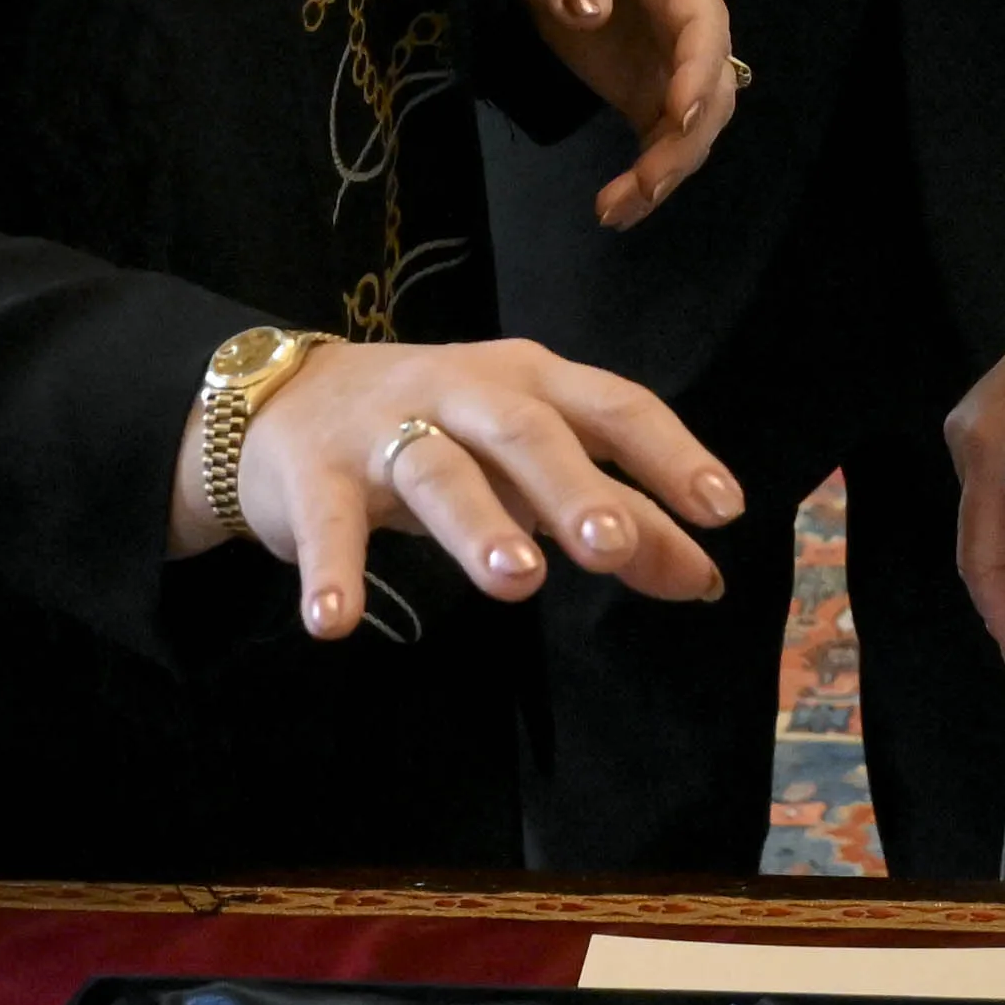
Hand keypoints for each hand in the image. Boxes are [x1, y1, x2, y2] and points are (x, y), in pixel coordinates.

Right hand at [195, 335, 737, 638]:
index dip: (669, 452)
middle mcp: (462, 391)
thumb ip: (618, 516)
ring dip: (478, 524)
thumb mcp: (528, 465)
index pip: (612, 405)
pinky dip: (332, 571)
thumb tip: (706, 579)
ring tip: (518, 582)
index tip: (722, 509)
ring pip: (437, 470)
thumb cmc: (439, 433)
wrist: (282, 400)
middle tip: (613, 547)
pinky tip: (338, 622)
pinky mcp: (313, 474)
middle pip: (526, 432)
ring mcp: (384, 428)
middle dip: (572, 488)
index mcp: (530, 381)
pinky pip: (327, 524)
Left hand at [507, 0, 737, 232]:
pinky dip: (649, 179)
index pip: (704, 27)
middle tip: (641, 185)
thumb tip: (587, 12)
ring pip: (698, 127)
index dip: (699, 72)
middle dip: (683, 142)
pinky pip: (667, 143)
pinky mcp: (655, 95)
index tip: (681, 116)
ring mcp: (678, 65)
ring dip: (667, 171)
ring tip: (615, 210)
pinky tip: (617, 209)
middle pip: (715, 90)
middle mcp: (695, 25)